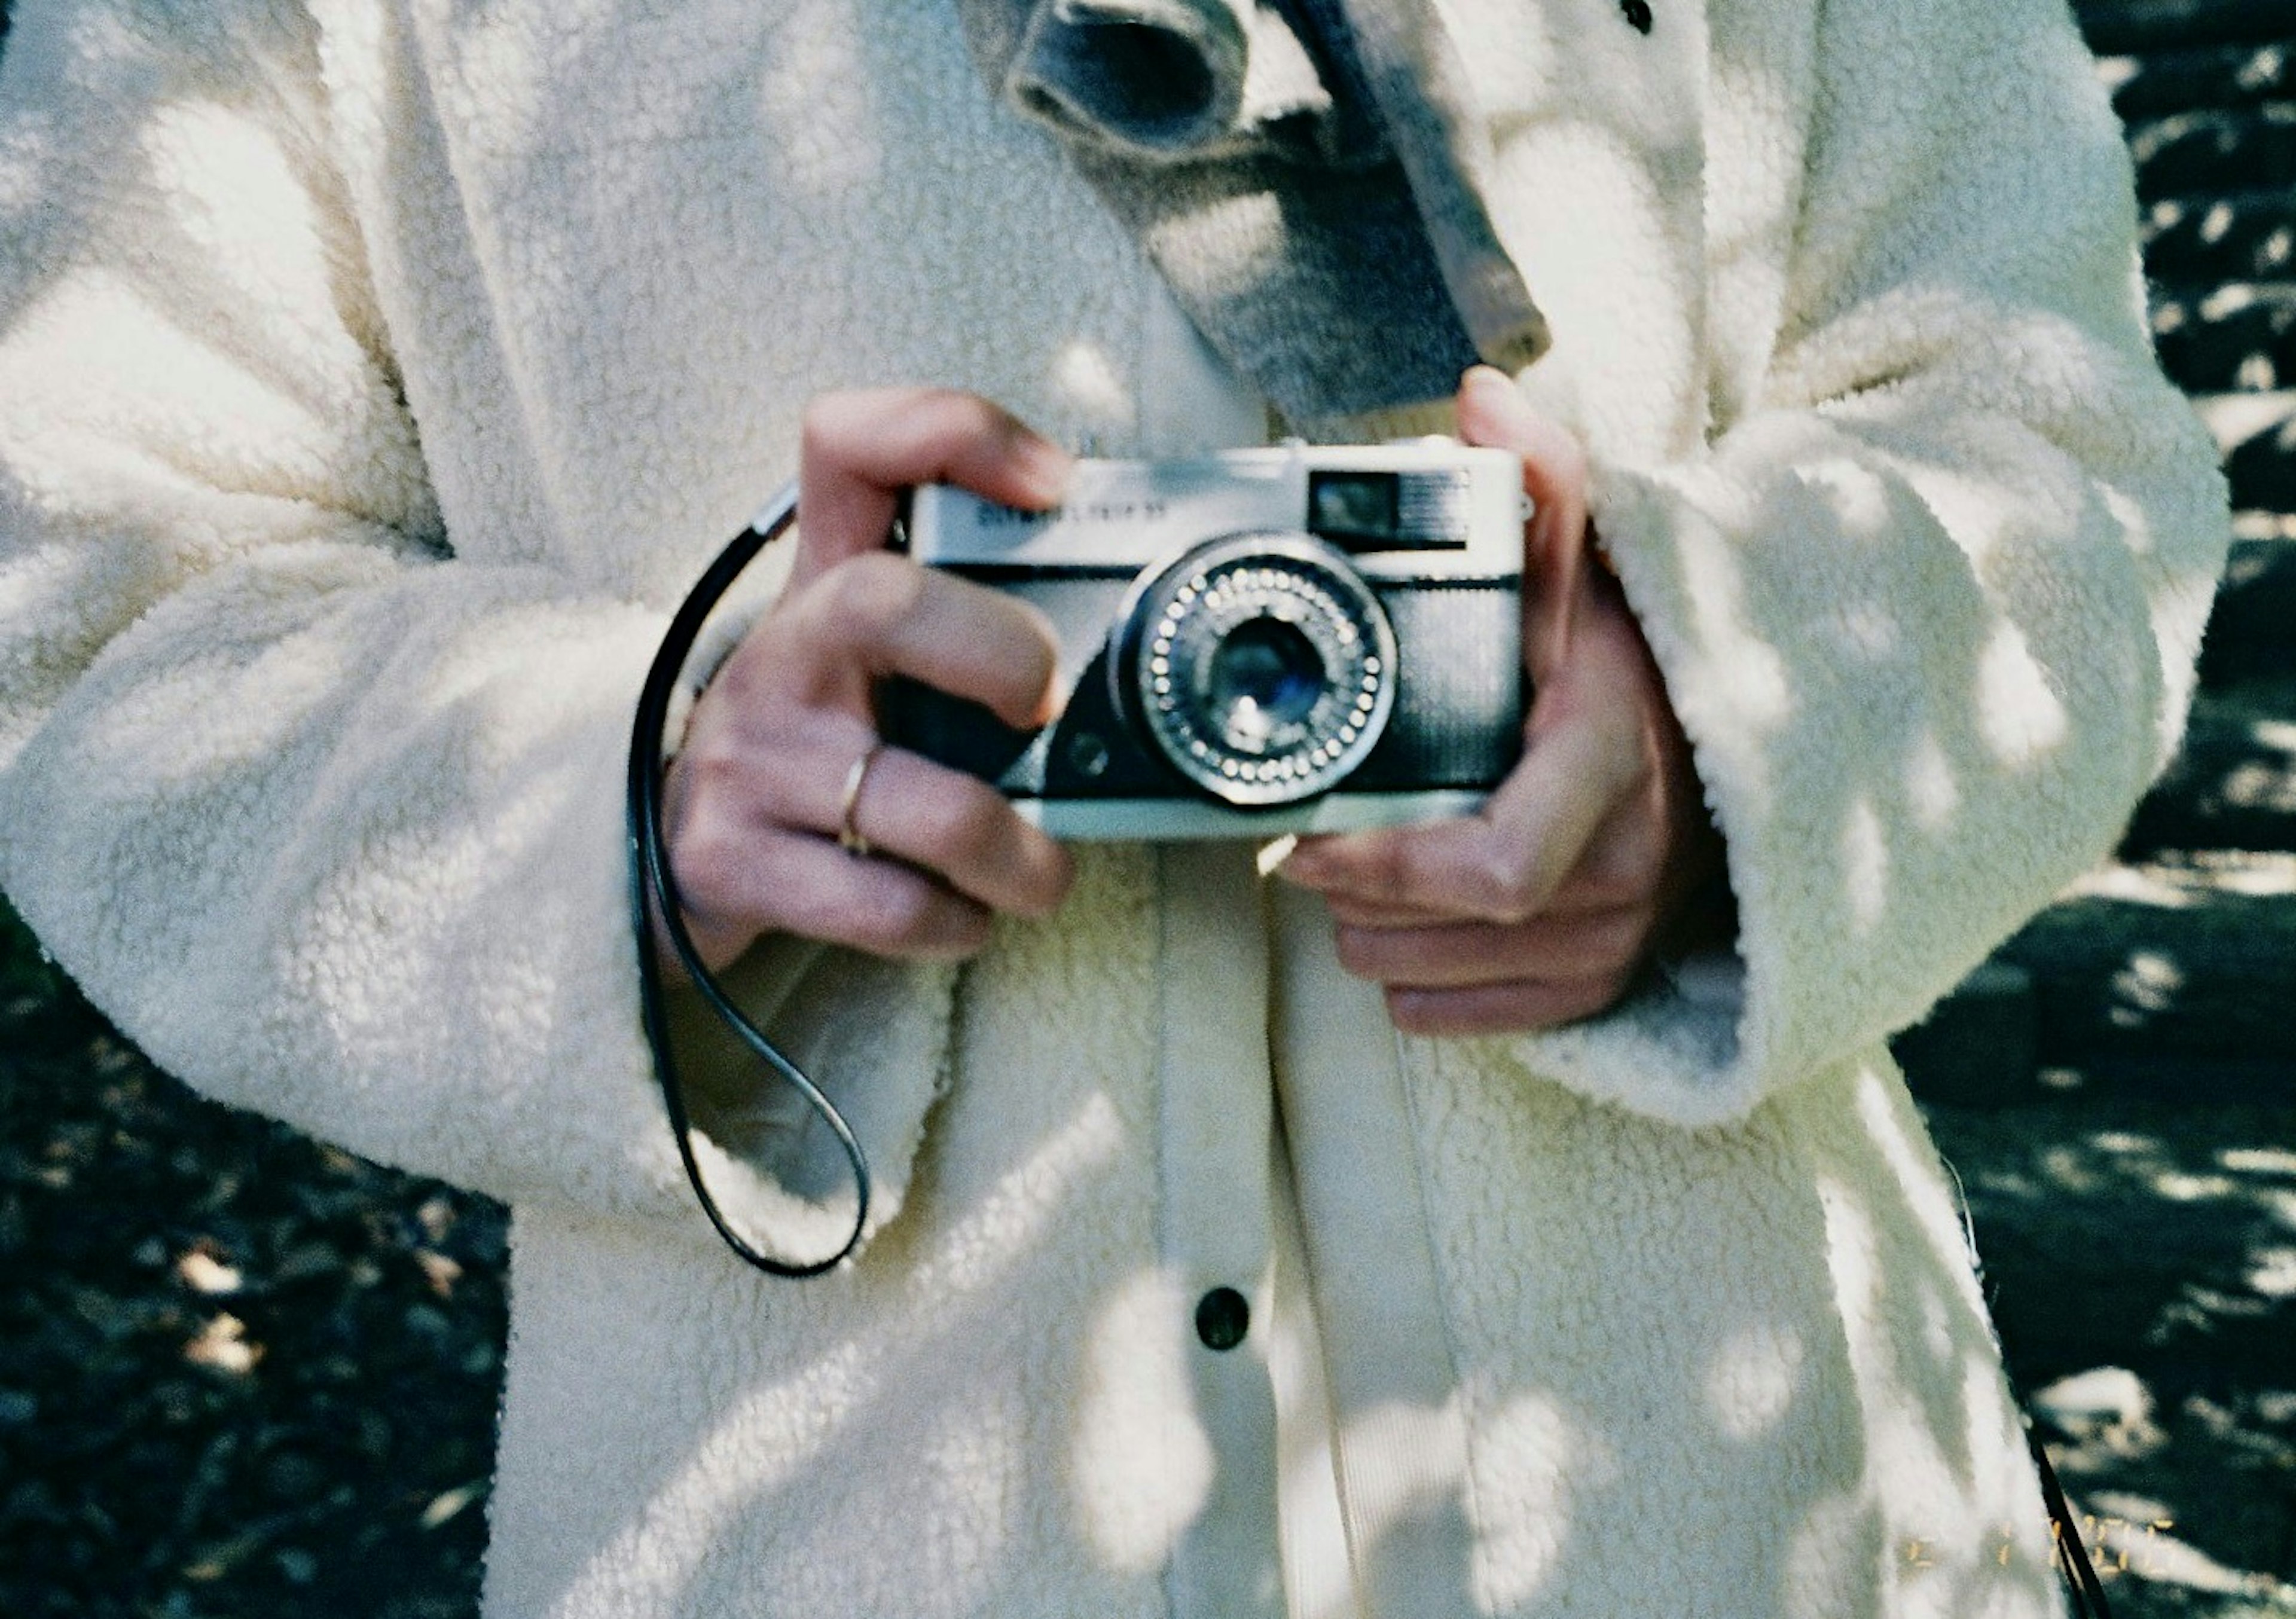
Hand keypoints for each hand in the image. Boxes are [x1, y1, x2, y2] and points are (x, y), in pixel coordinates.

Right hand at [662, 387, 1077, 973]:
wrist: (661, 861)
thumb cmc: (812, 748)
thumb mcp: (865, 661)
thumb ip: (968, 628)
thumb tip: (1121, 642)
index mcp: (823, 586)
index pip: (850, 446)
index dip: (953, 431)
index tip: (1051, 482)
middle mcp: (782, 656)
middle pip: (885, 603)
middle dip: (1001, 655)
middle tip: (1045, 710)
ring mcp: (752, 760)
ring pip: (917, 802)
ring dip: (1014, 853)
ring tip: (1042, 874)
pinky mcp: (736, 862)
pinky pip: (885, 904)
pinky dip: (951, 922)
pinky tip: (961, 915)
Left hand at [1276, 367, 1728, 1034]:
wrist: (1739, 752)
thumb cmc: (1638, 663)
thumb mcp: (1595, 575)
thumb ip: (1545, 488)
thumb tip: (1487, 390)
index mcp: (1606, 775)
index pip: (1485, 870)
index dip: (1379, 867)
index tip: (1307, 837)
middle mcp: (1619, 876)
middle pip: (1434, 927)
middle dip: (1351, 889)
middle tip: (1314, 837)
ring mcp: (1613, 944)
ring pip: (1431, 977)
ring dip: (1369, 935)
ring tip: (1351, 875)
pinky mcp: (1602, 989)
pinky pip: (1468, 1020)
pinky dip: (1415, 985)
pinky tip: (1403, 930)